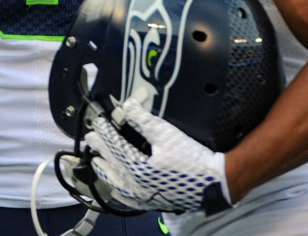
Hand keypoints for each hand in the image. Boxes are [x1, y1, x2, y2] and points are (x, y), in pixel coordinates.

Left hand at [83, 98, 231, 214]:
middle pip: (112, 164)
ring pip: (117, 184)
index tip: (98, 121)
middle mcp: (137, 186)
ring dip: (106, 171)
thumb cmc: (192, 158)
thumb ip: (143, 120)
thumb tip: (127, 105)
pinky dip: (120, 191)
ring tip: (97, 161)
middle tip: (91, 137)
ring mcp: (144, 197)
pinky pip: (130, 199)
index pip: (115, 146)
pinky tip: (117, 187)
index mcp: (138, 169)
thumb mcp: (166, 134)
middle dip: (100, 149)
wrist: (216, 182)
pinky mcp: (154, 202)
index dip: (105, 132)